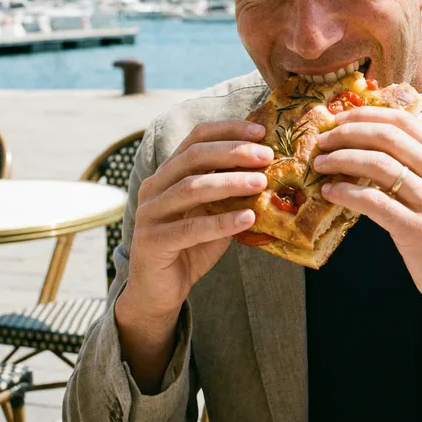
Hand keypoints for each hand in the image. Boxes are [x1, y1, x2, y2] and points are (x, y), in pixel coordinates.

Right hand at [121, 120, 271, 322]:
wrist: (160, 291)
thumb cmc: (191, 246)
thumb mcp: (215, 213)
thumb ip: (232, 193)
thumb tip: (272, 172)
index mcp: (169, 172)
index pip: (197, 138)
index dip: (228, 130)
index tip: (261, 132)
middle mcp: (155, 186)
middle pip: (194, 157)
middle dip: (233, 152)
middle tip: (266, 156)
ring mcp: (150, 213)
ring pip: (192, 188)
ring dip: (231, 182)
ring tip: (262, 182)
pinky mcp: (152, 241)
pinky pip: (191, 227)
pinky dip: (222, 221)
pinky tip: (248, 218)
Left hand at [314, 107, 421, 361]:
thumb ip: (420, 169)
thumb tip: (371, 150)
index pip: (404, 121)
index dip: (367, 114)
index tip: (340, 118)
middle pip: (388, 136)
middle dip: (348, 133)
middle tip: (323, 140)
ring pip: (378, 164)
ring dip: (341, 159)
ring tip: (321, 164)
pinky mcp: (417, 231)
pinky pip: (373, 202)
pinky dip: (346, 192)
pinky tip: (331, 193)